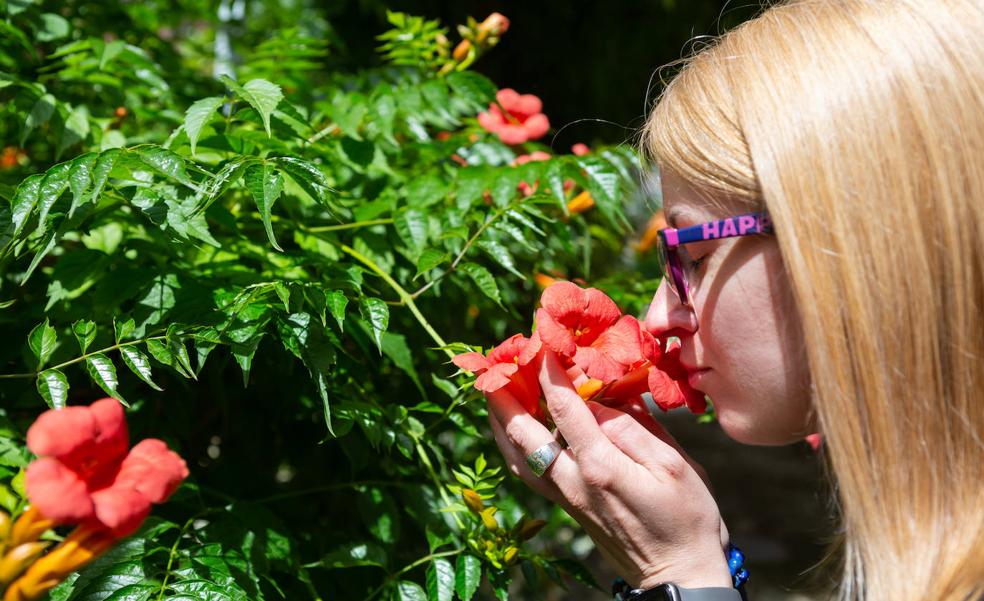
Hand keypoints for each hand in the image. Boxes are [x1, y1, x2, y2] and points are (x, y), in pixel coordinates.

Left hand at [485, 350, 731, 588]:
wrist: (679, 574)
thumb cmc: (687, 517)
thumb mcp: (674, 465)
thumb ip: (632, 428)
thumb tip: (598, 400)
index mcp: (600, 466)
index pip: (562, 407)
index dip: (546, 370)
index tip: (539, 341)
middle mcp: (572, 482)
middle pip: (521, 432)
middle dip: (503, 394)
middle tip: (493, 363)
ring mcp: (565, 497)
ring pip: (515, 455)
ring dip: (498, 420)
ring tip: (491, 391)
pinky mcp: (566, 506)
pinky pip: (527, 471)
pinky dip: (512, 444)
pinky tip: (513, 428)